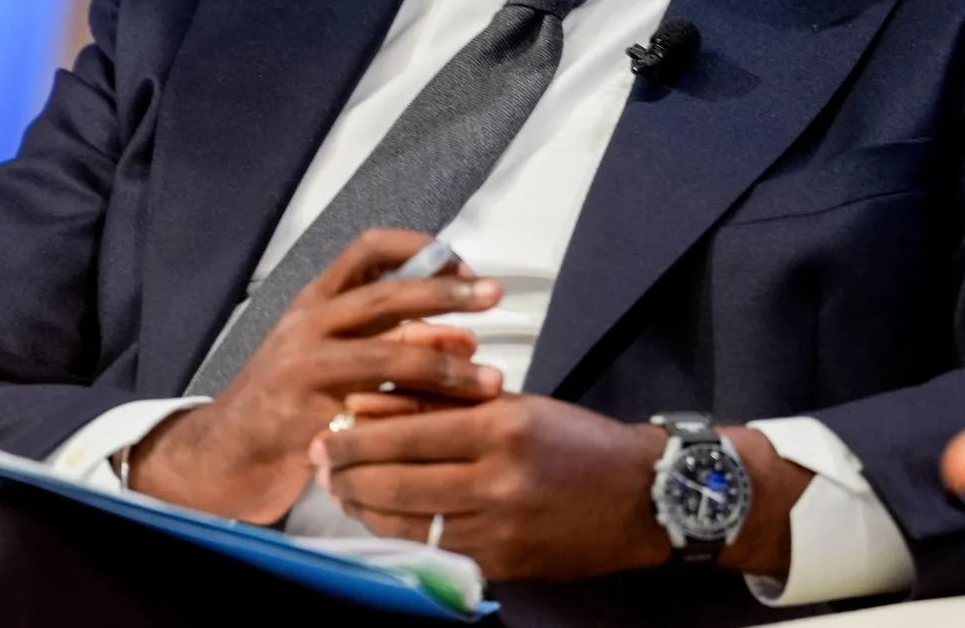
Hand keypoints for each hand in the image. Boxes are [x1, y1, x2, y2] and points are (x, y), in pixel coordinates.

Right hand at [130, 229, 503, 523]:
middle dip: (446, 293)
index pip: (367, 249)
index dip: (419, 248)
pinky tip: (447, 430)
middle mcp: (306, 328)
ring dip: (445, 367)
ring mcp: (302, 374)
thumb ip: (384, 337)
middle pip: (384, 296)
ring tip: (490, 381)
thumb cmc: (286, 400)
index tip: (462, 263)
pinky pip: (372, 417)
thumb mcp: (326, 352)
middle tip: (493, 295)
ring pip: (386, 356)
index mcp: (314, 303)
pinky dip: (414, 421)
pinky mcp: (304, 422)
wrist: (222, 454)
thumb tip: (462, 333)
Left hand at [310, 394, 813, 581]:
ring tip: (341, 492)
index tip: (327, 432)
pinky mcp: (505, 562)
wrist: (644, 495)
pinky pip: (437, 550)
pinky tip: (383, 522)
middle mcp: (498, 478)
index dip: (356, 437)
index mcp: (501, 426)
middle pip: (397, 482)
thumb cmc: (581, 442)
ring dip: (365, 509)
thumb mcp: (516, 404)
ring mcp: (501, 526)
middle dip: (347, 475)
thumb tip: (378, 405)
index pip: (407, 432)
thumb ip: (448, 403)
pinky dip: (402, 536)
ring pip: (409, 522)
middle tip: (320, 464)